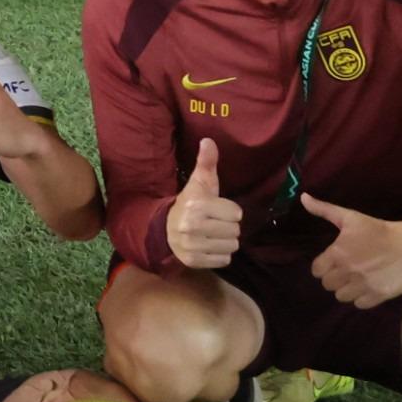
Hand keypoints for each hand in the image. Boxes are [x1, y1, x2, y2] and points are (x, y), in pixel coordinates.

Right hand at [163, 139, 241, 269]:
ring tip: (212, 235)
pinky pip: (224, 260)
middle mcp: (193, 226)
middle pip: (235, 231)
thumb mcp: (199, 183)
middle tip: (214, 223)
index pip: (236, 213)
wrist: (165, 228)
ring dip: (225, 241)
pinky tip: (208, 246)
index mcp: (197, 205)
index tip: (216, 209)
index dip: (229, 210)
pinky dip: (219, 255)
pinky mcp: (193, 261)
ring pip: (231, 246)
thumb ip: (207, 163)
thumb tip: (209, 140)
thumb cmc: (190, 204)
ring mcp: (192, 245)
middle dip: (228, 227)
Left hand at [298, 195, 401, 307]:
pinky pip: (359, 305)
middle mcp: (348, 271)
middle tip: (347, 270)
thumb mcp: (351, 217)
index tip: (334, 262)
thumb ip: (324, 210)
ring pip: (342, 297)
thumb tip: (302, 197)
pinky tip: (368, 287)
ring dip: (347, 289)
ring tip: (357, 280)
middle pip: (328, 285)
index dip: (324, 266)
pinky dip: (362, 298)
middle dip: (335, 278)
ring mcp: (363, 285)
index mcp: (337, 253)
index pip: (317, 270)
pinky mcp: (378, 295)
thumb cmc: (380, 229)